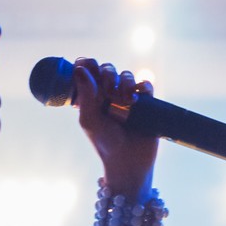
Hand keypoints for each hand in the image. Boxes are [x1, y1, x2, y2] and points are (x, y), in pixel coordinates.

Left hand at [71, 57, 157, 199]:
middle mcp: (108, 93)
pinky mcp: (145, 102)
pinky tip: (138, 99)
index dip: (86, 64)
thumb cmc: (105, 143)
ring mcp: (127, 96)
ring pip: (126, 74)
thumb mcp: (89, 120)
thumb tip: (80, 69)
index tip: (88, 68)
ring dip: (124, 82)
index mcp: (91, 96)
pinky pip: (145, 84)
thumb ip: (85, 94)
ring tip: (125, 100)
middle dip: (107, 74)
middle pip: (107, 68)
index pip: (87, 70)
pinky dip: (142, 86)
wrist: (129, 161)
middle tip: (109, 91)